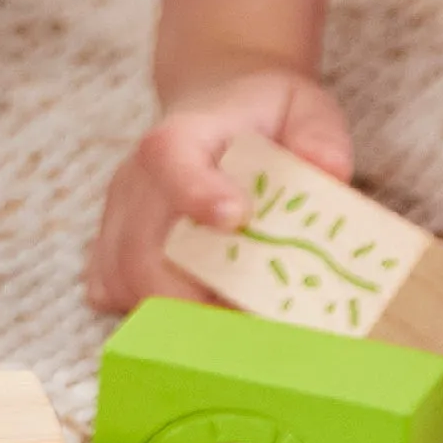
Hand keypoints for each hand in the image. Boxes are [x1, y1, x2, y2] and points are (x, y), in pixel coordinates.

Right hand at [83, 66, 353, 315]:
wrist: (218, 111)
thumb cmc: (265, 117)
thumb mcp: (304, 107)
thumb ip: (319, 136)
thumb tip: (328, 171)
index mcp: (183, 134)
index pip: (172, 157)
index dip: (196, 192)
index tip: (237, 221)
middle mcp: (139, 176)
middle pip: (139, 245)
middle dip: (189, 297)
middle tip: (250, 325)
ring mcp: (121, 213)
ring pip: (124, 278)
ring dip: (175, 317)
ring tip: (233, 335)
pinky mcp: (113, 243)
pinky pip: (115, 289)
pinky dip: (152, 316)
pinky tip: (197, 324)